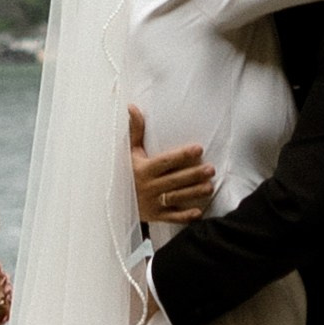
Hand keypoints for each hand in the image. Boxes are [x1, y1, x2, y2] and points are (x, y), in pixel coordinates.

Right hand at [128, 102, 214, 228]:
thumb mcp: (129, 152)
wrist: (112, 200)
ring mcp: (152, 203)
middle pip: (174, 180)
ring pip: (175, 198)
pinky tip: (198, 212)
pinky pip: (171, 217)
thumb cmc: (125, 171)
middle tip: (211, 169)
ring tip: (210, 187)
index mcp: (143, 169)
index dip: (182, 155)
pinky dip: (184, 216)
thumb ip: (134, 130)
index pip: (165, 161)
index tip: (198, 148)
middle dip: (193, 175)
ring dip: (193, 193)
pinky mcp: (155, 216)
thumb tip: (132, 107)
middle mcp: (147, 187)